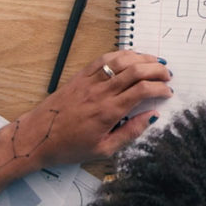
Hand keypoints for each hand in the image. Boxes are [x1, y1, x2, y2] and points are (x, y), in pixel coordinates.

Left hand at [15, 50, 172, 167]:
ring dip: (142, 58)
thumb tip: (152, 117)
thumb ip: (130, 132)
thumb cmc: (68, 147)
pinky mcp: (80, 76)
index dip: (160, 88)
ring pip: (121, 60)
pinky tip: (131, 57)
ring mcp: (89, 81)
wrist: (37, 137)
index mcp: (108, 111)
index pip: (142, 90)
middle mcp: (100, 92)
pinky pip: (104, 59)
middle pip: (136, 70)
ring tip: (154, 62)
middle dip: (157, 69)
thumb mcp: (103, 150)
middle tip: (168, 75)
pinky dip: (121, 55)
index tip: (168, 92)